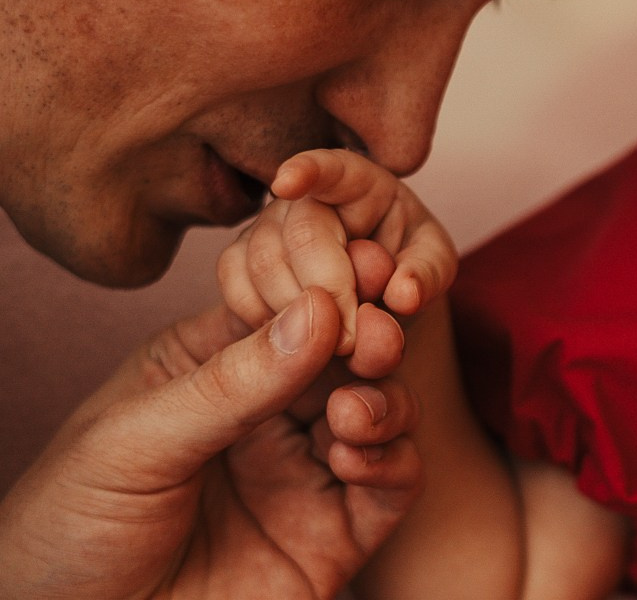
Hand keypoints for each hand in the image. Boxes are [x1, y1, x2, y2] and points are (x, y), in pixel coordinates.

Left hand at [0, 289, 420, 599]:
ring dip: (385, 401)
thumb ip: (231, 380)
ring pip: (383, 410)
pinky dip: (393, 463)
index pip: (287, 307)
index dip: (328, 289)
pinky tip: (353, 460)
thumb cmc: (68, 532)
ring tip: (350, 414)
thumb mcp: (133, 440)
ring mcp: (303, 471)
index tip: (357, 276)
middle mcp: (269, 413)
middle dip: (370, 339)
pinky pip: (392, 486)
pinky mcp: (334, 534)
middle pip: (348, 353)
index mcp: (215, 367)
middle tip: (374, 339)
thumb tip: (318, 308)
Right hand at [220, 149, 456, 355]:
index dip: (309, 170)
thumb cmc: (406, 273)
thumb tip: (404, 295)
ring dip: (299, 313)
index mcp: (361, 183)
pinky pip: (236, 288)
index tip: (288, 183)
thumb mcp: (431, 272)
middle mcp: (305, 197)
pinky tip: (295, 337)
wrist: (373, 306)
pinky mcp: (239, 260)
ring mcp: (266, 226)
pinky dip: (265, 320)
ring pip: (263, 264)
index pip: (334, 168)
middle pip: (303, 234)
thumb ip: (424, 279)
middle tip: (352, 340)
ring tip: (336, 343)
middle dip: (329, 289)